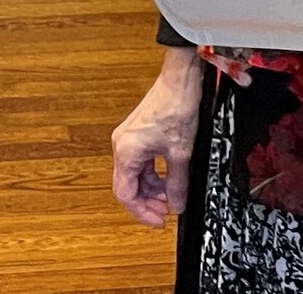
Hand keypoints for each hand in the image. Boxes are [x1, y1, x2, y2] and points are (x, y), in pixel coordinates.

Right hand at [111, 50, 204, 227]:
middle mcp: (122, 146)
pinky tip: (168, 180)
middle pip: (128, 186)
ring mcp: (128, 139)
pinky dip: (153, 174)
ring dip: (152, 189)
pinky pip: (141, 162)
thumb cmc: (176, 107)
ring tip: (171, 197)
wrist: (179, 80)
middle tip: (166, 212)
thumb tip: (176, 204)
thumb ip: (177, 184)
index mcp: (127, 152)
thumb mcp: (180, 153)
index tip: (158, 221)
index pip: (126, 194)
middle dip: (148, 201)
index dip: (142, 212)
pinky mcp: (137, 134)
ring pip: (135, 175)